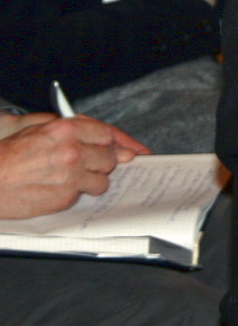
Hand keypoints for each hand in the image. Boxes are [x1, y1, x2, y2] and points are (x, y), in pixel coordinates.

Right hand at [0, 116, 149, 218]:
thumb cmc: (7, 155)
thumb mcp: (36, 128)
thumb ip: (73, 129)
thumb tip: (107, 139)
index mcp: (65, 129)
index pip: (108, 134)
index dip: (123, 143)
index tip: (137, 151)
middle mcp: (72, 150)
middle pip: (110, 157)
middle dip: (104, 162)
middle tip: (90, 164)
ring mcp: (70, 175)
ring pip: (102, 180)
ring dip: (92, 180)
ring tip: (69, 178)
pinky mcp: (64, 197)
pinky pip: (83, 195)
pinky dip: (75, 193)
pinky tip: (56, 188)